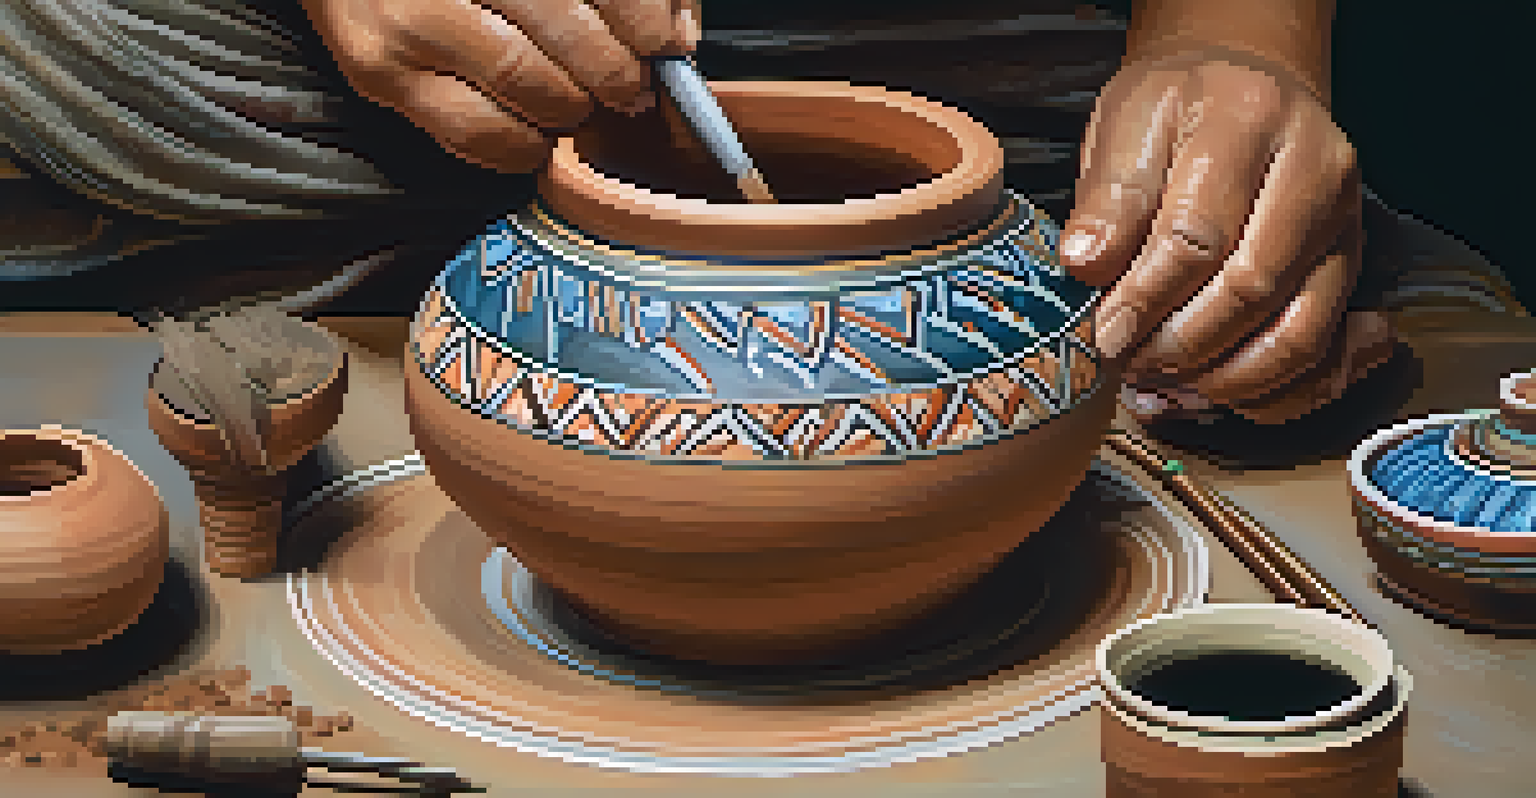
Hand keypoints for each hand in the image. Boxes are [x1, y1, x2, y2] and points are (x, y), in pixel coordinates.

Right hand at [301, 0, 699, 172]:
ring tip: (578, 103)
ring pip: (527, 81)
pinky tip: (534, 132)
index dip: (641, 16)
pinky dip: (522, 144)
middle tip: (629, 86)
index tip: (665, 43)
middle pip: (564, 26)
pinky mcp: (380, 72)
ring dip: (571, 106)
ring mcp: (409, 20)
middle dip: (614, 68)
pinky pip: (475, 132)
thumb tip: (675, 33)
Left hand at [1061, 42, 1391, 423]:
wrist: (1243, 88)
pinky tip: (1209, 392)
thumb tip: (1085, 264)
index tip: (1103, 332)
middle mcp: (1317, 170)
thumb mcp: (1125, 123)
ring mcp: (1344, 223)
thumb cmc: (1176, 108)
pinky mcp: (1350, 266)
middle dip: (1182, 343)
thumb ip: (1108, 194)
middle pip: (1254, 288)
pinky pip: (1323, 354)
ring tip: (1162, 383)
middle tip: (1128, 362)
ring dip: (1224, 378)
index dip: (1145, 297)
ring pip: (1300, 333)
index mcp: (1251, 119)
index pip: (1198, 234)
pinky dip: (1268, 393)